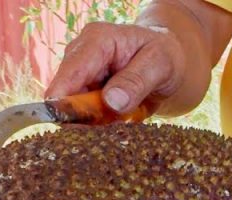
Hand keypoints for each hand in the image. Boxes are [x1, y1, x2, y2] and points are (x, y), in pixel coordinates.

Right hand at [45, 21, 186, 113]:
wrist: (167, 61)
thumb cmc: (164, 56)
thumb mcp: (160, 64)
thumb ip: (136, 81)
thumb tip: (111, 101)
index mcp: (96, 40)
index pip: (69, 74)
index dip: (65, 103)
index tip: (76, 127)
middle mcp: (80, 55)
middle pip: (64, 96)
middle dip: (85, 118)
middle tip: (116, 125)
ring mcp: (79, 75)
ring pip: (73, 110)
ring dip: (95, 123)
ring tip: (124, 119)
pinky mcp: (83, 92)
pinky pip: (84, 116)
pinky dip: (100, 124)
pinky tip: (120, 119)